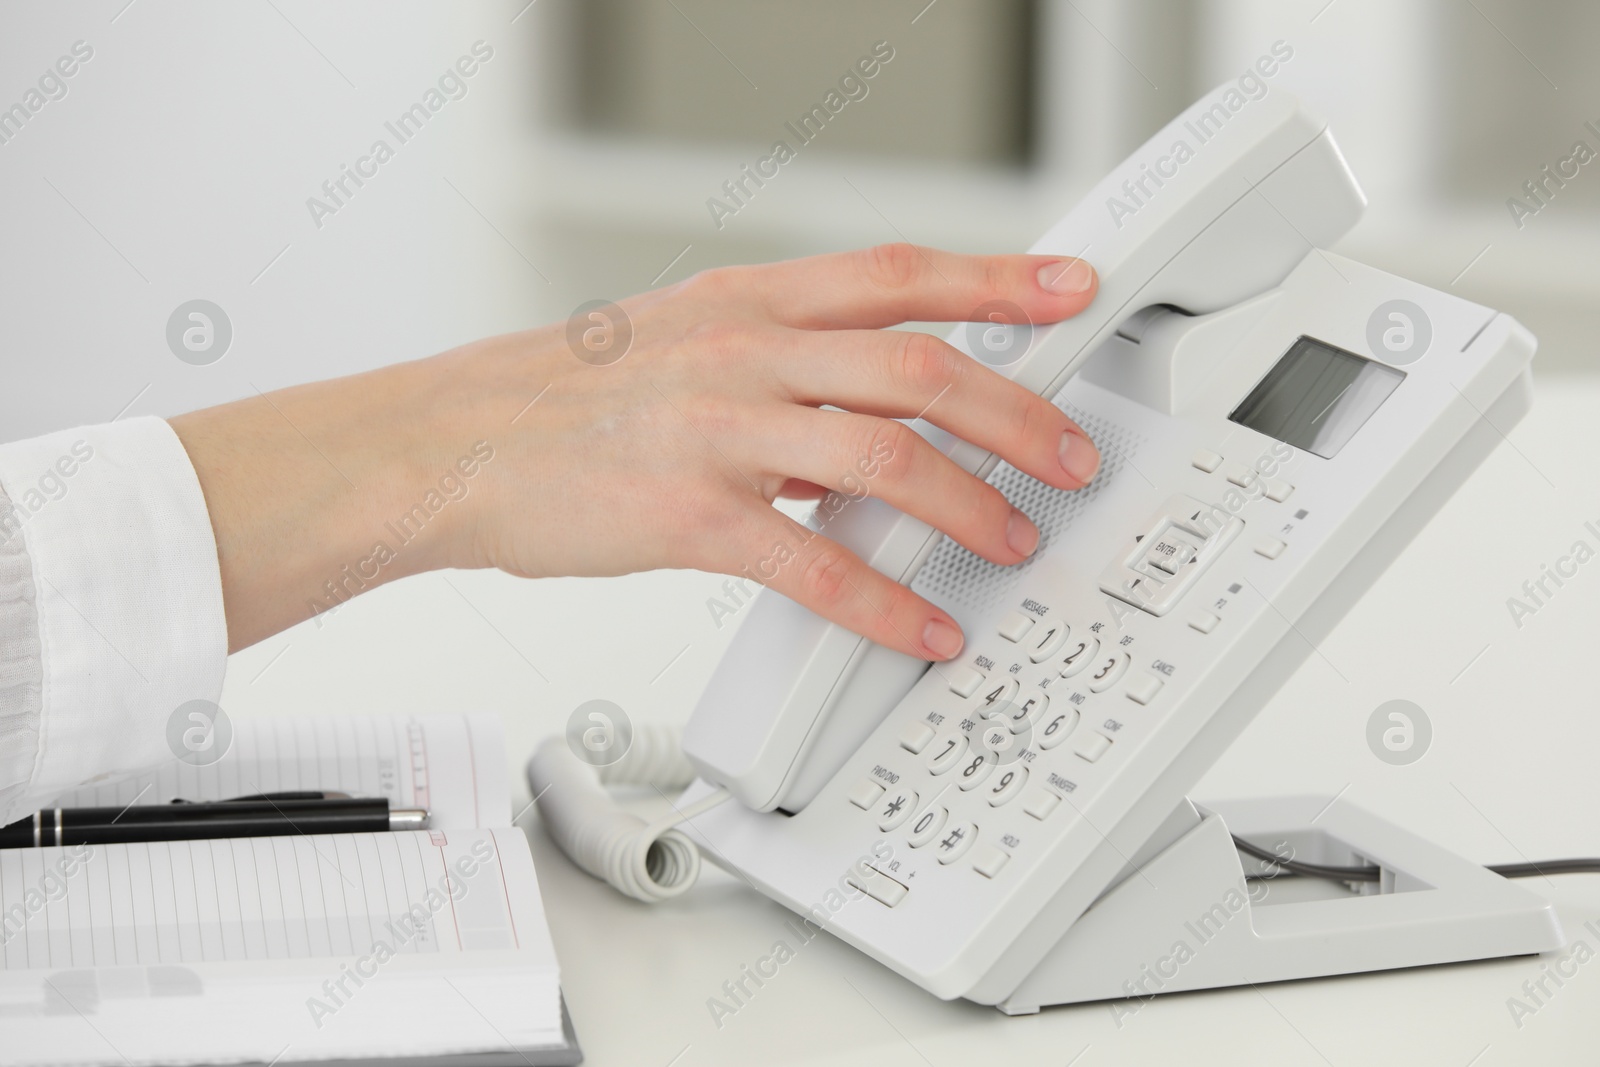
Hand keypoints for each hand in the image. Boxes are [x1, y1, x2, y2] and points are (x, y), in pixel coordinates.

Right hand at [173, 244, 1099, 655]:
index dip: (996, 280)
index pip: (897, 275)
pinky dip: (881, 603)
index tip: (1069, 289)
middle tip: (1072, 455)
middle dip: (1016, 413)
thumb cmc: (567, 396)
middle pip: (917, 367)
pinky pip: (811, 563)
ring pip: (884, 458)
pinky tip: (920, 629)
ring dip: (969, 506)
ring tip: (1013, 542)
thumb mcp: (685, 342)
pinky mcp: (686, 515)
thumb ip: (785, 365)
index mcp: (749, 302)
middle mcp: (745, 353)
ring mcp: (718, 431)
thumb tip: (874, 412)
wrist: (455, 442)